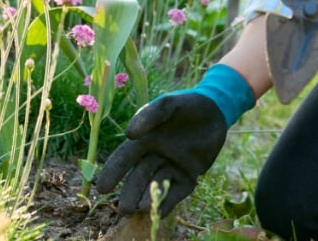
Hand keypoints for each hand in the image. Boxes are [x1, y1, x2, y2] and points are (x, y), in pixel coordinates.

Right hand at [95, 64, 253, 215]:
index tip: (102, 188)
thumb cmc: (186, 104)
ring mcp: (172, 168)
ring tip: (139, 209)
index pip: (123, 159)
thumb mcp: (167, 105)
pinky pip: (176, 192)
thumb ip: (149, 115)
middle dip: (130, 193)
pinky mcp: (188, 176)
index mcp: (144, 141)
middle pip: (138, 178)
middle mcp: (154, 157)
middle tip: (125, 208)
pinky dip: (167, 202)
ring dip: (147, 199)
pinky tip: (159, 212)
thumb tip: (129, 135)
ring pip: (155, 187)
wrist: (215, 110)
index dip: (112, 173)